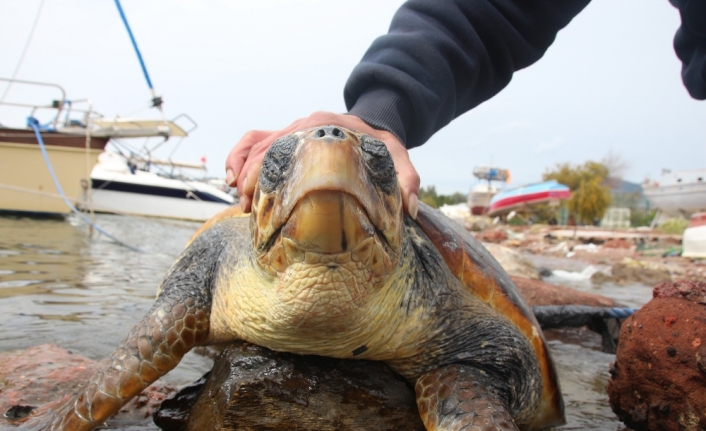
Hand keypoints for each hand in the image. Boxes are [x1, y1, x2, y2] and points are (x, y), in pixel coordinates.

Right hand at [225, 111, 419, 217]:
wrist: (372, 118)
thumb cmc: (380, 142)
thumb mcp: (397, 156)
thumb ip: (407, 179)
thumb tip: (409, 208)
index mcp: (326, 129)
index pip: (291, 148)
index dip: (273, 173)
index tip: (264, 200)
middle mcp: (303, 127)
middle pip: (266, 148)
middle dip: (252, 178)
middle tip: (248, 209)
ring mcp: (291, 130)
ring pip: (255, 144)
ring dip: (241, 170)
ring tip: (240, 201)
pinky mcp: (285, 136)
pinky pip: (253, 140)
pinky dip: (238, 157)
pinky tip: (233, 182)